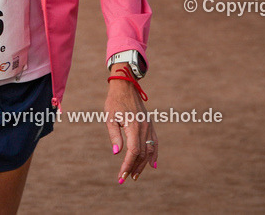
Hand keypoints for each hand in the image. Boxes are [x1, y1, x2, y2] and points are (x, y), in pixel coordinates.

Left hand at [104, 65, 156, 183]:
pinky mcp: (150, 124)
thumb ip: (114, 135)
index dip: (127, 165)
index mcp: (134, 126)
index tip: (121, 175)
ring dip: (142, 164)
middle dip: (133, 167)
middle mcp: (144, 127)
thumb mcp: (109, 117)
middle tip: (125, 178)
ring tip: (135, 175)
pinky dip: (154, 154)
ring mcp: (149, 126)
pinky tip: (152, 165)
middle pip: (142, 154)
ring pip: (149, 150)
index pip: (133, 151)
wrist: (126, 86)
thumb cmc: (114, 101)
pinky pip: (155, 142)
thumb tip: (116, 152)